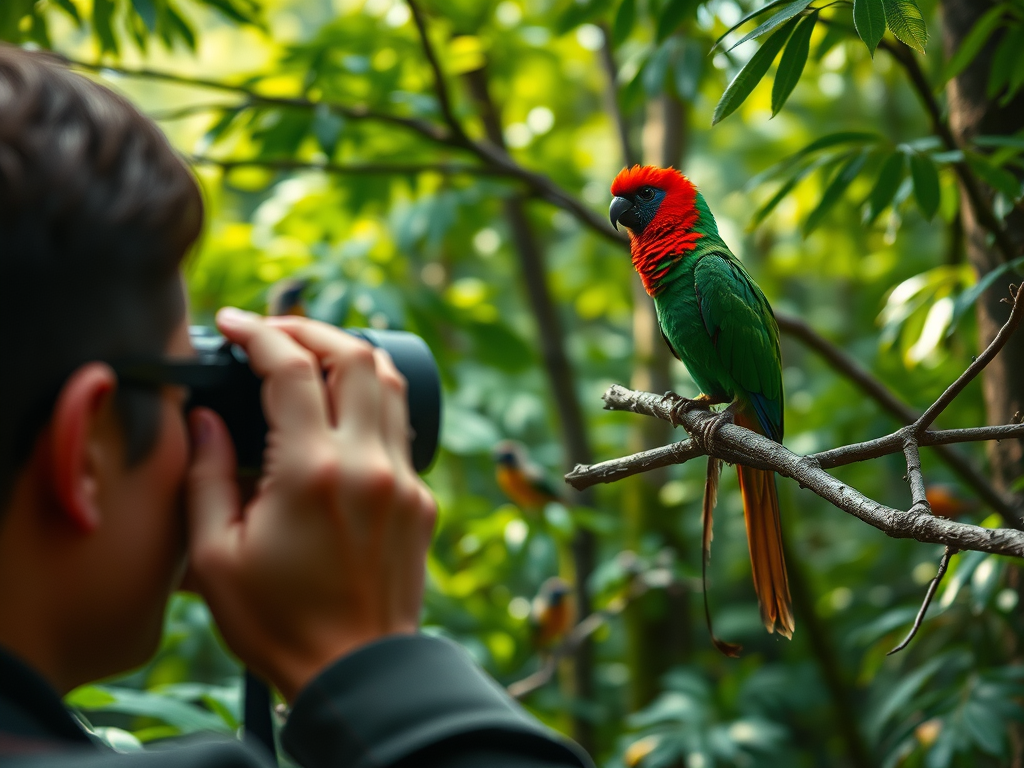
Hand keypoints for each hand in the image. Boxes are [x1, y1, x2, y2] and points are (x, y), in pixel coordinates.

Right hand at [185, 309, 436, 700]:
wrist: (355, 670)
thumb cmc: (278, 621)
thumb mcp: (215, 555)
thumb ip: (205, 476)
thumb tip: (204, 421)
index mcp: (313, 472)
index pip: (291, 369)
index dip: (259, 333)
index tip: (233, 323)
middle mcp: (369, 463)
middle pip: (356, 356)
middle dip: (313, 329)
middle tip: (276, 332)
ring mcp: (404, 480)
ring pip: (391, 385)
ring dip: (352, 356)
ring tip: (313, 358)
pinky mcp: (422, 500)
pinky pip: (402, 429)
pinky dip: (373, 402)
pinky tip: (344, 414)